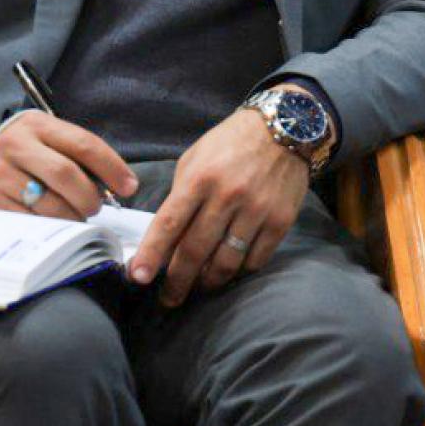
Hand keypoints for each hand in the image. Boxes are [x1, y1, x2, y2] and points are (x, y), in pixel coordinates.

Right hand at [0, 111, 137, 219]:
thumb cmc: (36, 154)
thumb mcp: (57, 141)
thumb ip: (86, 158)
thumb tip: (124, 186)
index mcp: (39, 126)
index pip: (84, 145)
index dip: (112, 168)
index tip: (129, 187)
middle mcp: (16, 146)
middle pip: (65, 174)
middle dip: (89, 197)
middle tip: (96, 207)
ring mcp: (0, 175)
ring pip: (48, 203)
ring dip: (72, 216)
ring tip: (75, 216)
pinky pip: (31, 222)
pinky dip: (51, 228)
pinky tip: (54, 224)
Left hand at [128, 105, 309, 306]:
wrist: (286, 126)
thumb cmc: (231, 142)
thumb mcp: (195, 158)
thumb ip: (180, 195)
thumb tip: (166, 236)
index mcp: (200, 178)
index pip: (170, 224)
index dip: (152, 254)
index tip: (138, 278)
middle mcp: (228, 196)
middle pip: (195, 251)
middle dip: (176, 282)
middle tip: (168, 299)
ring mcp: (257, 210)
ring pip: (226, 262)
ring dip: (207, 282)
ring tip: (199, 287)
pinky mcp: (281, 220)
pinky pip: (256, 260)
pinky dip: (240, 271)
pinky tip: (230, 270)